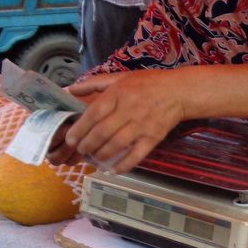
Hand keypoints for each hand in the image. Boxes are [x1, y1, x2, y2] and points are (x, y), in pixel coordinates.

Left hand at [62, 70, 185, 172]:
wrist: (179, 92)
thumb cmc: (148, 83)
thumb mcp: (119, 77)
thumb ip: (93, 84)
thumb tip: (69, 90)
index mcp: (118, 94)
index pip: (94, 113)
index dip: (80, 128)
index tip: (71, 139)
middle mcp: (129, 110)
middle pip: (102, 132)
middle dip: (87, 145)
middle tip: (81, 150)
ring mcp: (142, 125)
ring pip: (116, 144)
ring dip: (102, 154)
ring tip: (94, 158)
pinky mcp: (153, 138)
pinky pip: (137, 155)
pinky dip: (124, 165)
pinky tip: (114, 170)